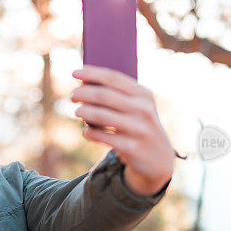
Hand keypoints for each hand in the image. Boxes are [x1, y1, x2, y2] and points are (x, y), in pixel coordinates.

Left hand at [70, 65, 174, 196]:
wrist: (159, 158)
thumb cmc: (139, 125)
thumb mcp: (136, 107)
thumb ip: (116, 94)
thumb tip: (84, 82)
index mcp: (143, 94)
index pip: (113, 78)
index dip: (91, 73)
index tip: (74, 73)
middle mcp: (143, 109)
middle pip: (103, 95)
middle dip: (83, 93)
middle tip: (72, 96)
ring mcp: (138, 129)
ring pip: (100, 116)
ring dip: (83, 112)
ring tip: (77, 112)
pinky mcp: (131, 147)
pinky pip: (101, 136)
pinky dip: (89, 132)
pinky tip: (86, 131)